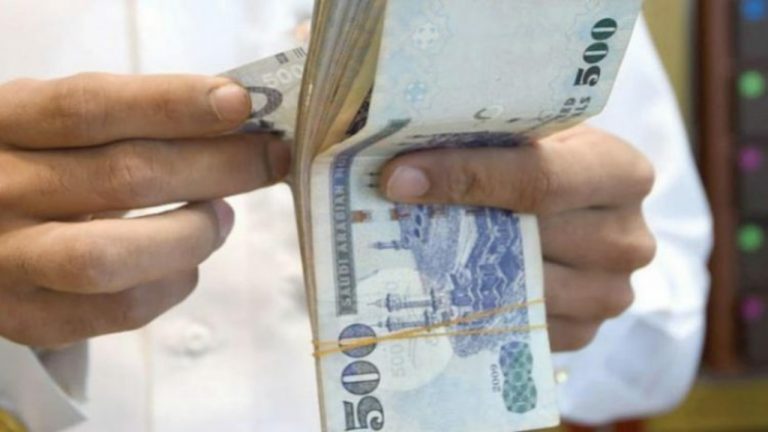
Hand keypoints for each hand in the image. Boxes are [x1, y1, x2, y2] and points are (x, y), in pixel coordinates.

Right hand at [0, 73, 289, 347]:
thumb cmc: (35, 166)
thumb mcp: (55, 126)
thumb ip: (125, 120)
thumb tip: (233, 120)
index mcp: (2, 123)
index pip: (90, 107)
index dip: (172, 103)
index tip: (238, 103)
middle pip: (122, 177)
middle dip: (217, 166)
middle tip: (271, 159)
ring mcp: (6, 261)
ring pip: (113, 256)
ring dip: (193, 233)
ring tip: (224, 216)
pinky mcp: (28, 318)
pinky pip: (117, 311)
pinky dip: (172, 283)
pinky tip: (188, 261)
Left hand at [380, 125, 655, 351]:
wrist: (579, 209)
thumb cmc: (546, 163)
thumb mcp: (533, 135)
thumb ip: (486, 140)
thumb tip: (404, 159)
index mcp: (621, 172)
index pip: (539, 178)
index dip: (464, 176)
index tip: (399, 178)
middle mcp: (628, 239)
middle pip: (528, 238)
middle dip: (451, 226)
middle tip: (385, 217)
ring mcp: (610, 294)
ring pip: (520, 290)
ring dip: (457, 273)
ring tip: (406, 251)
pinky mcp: (585, 333)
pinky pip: (521, 329)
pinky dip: (476, 310)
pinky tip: (441, 288)